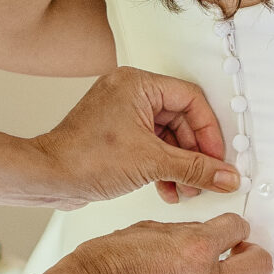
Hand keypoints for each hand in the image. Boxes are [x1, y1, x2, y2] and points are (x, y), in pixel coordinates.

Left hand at [32, 67, 240, 207]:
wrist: (47, 178)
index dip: (209, 131)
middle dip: (193, 154)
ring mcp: (121, 113)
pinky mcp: (115, 134)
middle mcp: (129, 92)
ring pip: (166, 136)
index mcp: (138, 83)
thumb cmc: (84, 159)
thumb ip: (195, 169)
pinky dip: (162, 166)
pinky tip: (167, 189)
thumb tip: (226, 176)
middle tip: (205, 179)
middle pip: (180, 119)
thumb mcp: (151, 163)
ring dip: (179, 165)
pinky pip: (150, 145)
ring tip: (186, 190)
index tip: (217, 159)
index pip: (191, 100)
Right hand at [75, 215, 273, 273]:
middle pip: (261, 267)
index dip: (235, 230)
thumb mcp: (150, 230)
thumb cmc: (108, 265)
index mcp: (195, 248)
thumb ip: (187, 234)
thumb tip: (209, 239)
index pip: (238, 229)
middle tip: (239, 263)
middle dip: (252, 259)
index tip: (230, 237)